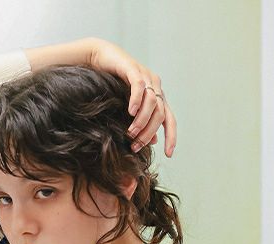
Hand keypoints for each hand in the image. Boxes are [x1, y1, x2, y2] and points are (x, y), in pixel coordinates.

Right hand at [88, 38, 176, 157]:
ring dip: (142, 121)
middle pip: (160, 115)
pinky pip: (139, 86)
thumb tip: (153, 141)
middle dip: (148, 133)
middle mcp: (156, 87)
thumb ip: (142, 123)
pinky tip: (130, 112)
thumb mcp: (129, 108)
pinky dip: (136, 100)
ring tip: (130, 133)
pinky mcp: (133, 68)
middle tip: (136, 146)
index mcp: (158, 97)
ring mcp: (146, 76)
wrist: (101, 59)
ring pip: (152, 102)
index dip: (171, 137)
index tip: (169, 154)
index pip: (170, 120)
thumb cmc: (114, 86)